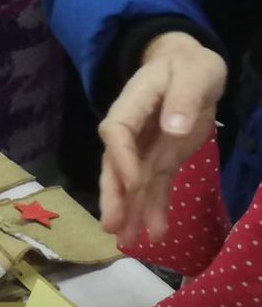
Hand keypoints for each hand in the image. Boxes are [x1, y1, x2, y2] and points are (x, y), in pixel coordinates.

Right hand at [98, 31, 226, 243]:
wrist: (188, 66)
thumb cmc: (189, 66)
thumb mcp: (195, 74)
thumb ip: (184, 98)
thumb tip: (172, 128)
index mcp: (134, 102)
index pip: (117, 131)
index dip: (122, 158)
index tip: (133, 182)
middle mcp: (132, 128)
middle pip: (114, 162)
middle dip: (114, 194)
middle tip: (111, 224)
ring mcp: (145, 146)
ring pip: (131, 181)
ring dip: (130, 210)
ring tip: (127, 241)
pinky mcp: (161, 159)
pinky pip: (155, 187)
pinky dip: (155, 209)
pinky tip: (156, 234)